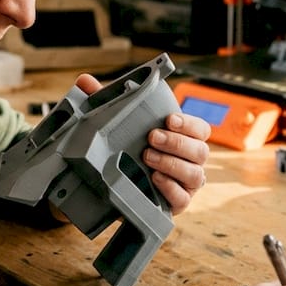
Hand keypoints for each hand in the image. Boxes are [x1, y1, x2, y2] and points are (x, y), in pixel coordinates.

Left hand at [73, 74, 210, 215]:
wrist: (111, 186)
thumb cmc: (124, 148)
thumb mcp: (113, 124)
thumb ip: (102, 101)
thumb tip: (85, 81)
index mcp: (184, 138)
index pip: (201, 129)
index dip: (189, 124)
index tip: (168, 119)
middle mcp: (191, 161)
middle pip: (200, 151)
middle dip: (177, 143)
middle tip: (151, 138)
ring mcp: (186, 184)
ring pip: (195, 175)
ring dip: (172, 164)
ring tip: (148, 157)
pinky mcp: (177, 204)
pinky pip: (183, 199)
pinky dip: (171, 188)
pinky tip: (155, 180)